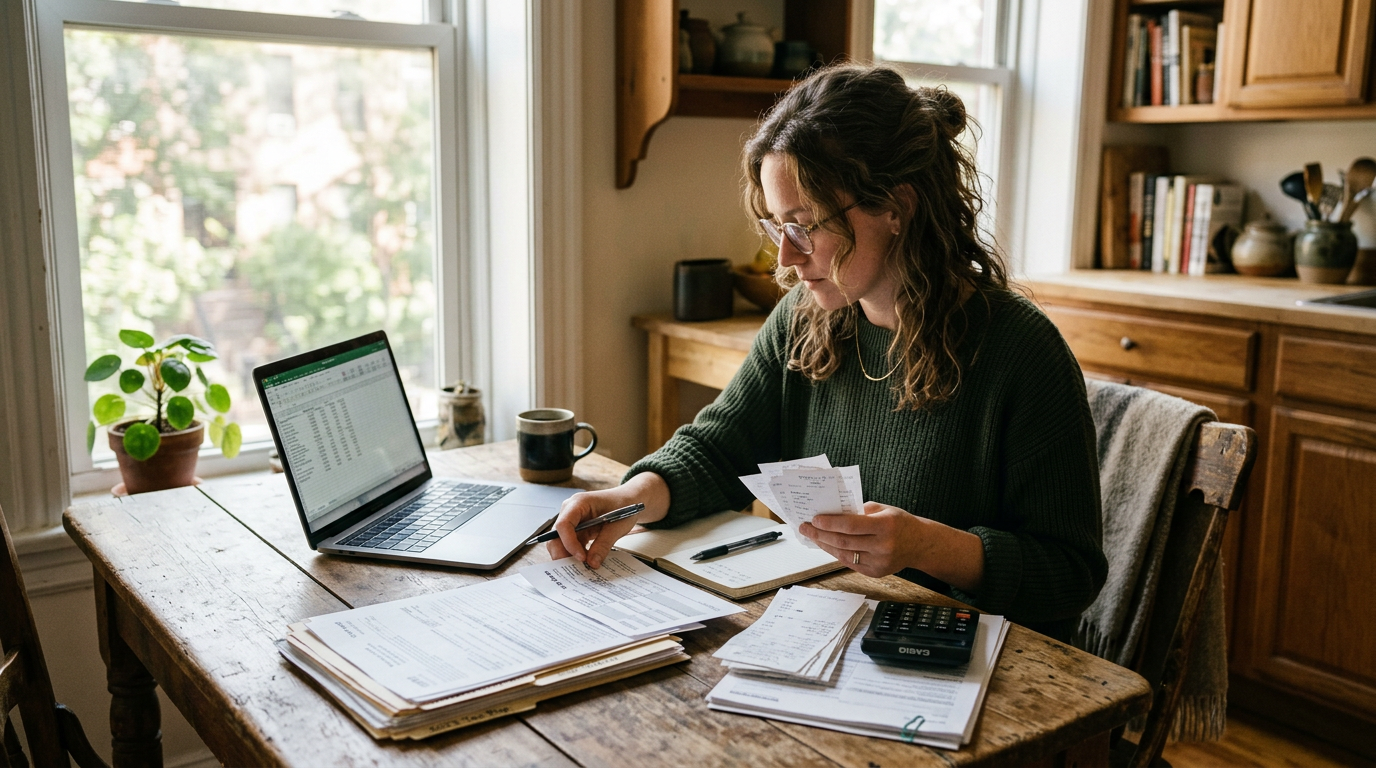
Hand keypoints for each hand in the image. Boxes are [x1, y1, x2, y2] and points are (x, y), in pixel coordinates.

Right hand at [545, 472, 669, 567]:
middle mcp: (570, 511)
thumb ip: (604, 544)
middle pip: (557, 535)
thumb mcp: (617, 526)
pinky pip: (571, 544)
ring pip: (561, 542)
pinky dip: (576, 555)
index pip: (564, 524)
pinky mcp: (577, 529)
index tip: (581, 557)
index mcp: (579, 503)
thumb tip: (592, 563)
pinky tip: (586, 563)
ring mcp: (572, 520)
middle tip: (576, 569)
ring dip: (569, 556)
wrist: (628, 500)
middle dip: (563, 553)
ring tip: (582, 568)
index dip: (569, 542)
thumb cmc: (624, 506)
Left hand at [800, 502, 985, 590]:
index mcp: (885, 526)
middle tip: (805, 527)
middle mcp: (883, 546)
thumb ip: (860, 511)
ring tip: (812, 536)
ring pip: (844, 554)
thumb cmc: (900, 523)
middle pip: (844, 541)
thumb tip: (833, 512)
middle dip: (820, 534)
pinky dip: (836, 553)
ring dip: (825, 545)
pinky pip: (851, 562)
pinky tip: (827, 545)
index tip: (815, 519)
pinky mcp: (876, 573)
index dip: (830, 523)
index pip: (851, 525)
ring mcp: (880, 562)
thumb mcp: (884, 509)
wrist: (921, 545)